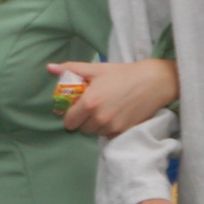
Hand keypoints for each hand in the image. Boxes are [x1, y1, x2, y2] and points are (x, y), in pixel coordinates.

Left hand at [49, 59, 178, 135]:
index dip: (69, 115)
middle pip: (81, 128)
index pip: (69, 121)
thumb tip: (49, 68)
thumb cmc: (122, 74)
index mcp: (89, 103)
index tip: (75, 109)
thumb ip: (71, 69)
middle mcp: (99, 118)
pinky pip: (108, 135)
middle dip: (83, 119)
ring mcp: (112, 127)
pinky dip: (108, 128)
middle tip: (91, 107)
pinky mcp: (123, 132)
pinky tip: (115, 115)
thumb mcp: (95, 69)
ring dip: (95, 124)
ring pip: (95, 132)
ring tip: (104, 109)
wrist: (153, 82)